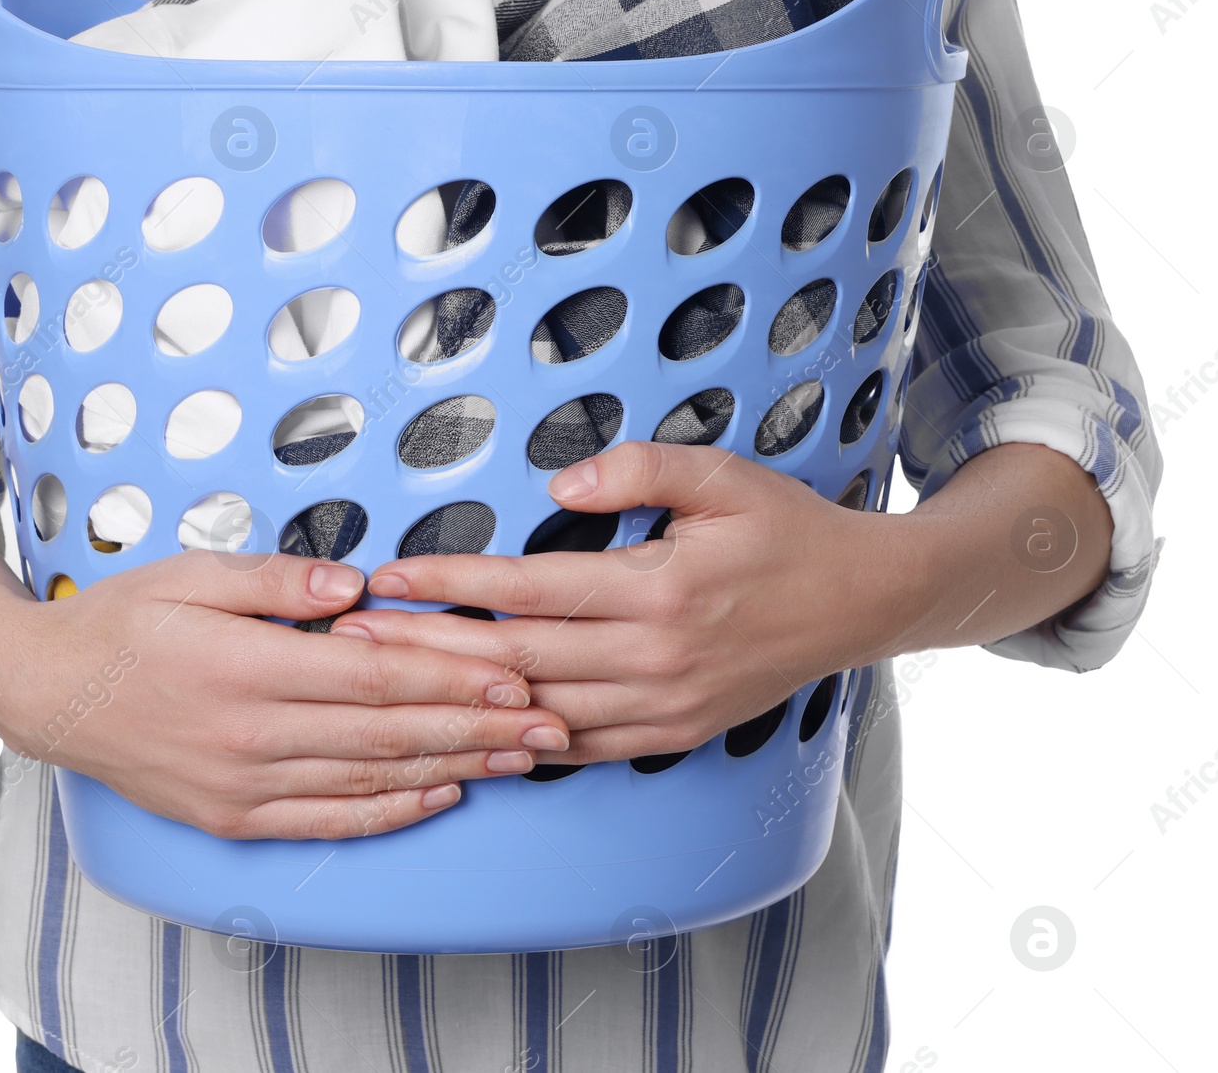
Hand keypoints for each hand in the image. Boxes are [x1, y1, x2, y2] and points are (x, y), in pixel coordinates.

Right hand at [0, 550, 570, 838]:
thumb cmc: (124, 620)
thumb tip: (355, 586)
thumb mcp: (191, 575)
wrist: (49, 695)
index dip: (452, 674)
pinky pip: (328, 820)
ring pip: (371, 779)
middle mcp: (253, 735)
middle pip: (389, 731)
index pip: (375, 673)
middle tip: (549, 724)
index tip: (515, 672)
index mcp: (248, 667)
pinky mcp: (235, 817)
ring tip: (518, 760)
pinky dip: (390, 811)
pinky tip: (439, 796)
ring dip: (453, 768)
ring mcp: (245, 785)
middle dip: (478, 727)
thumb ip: (277, 582)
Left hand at [328, 442, 907, 764]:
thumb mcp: (723, 475)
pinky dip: (522, 740)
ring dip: (460, 700)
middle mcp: (657, 659)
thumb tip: (558, 487)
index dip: (451, 584)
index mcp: (660, 589)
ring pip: (539, 712)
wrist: (861, 601)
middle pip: (515, 660)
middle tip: (356, 638)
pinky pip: (582, 748)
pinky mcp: (675, 735)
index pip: (528, 591)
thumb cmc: (787, 530)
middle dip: (427, 648)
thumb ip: (639, 468)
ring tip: (394, 685)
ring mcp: (666, 707)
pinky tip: (475, 730)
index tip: (388, 576)